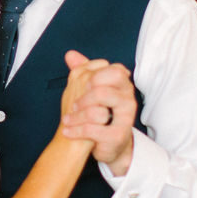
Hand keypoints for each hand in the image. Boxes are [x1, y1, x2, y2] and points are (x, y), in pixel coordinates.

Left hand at [60, 52, 137, 176]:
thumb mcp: (93, 90)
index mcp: (123, 85)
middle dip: (84, 97)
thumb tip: (70, 54)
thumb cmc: (101, 114)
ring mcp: (125, 119)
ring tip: (68, 119)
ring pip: (98, 111)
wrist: (110, 143)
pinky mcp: (118, 136)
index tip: (82, 86)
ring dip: (77, 116)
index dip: (94, 76)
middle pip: (104, 90)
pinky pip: (93, 130)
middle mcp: (128, 100)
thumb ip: (84, 70)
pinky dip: (76, 131)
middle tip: (74, 104)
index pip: (113, 71)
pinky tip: (68, 131)